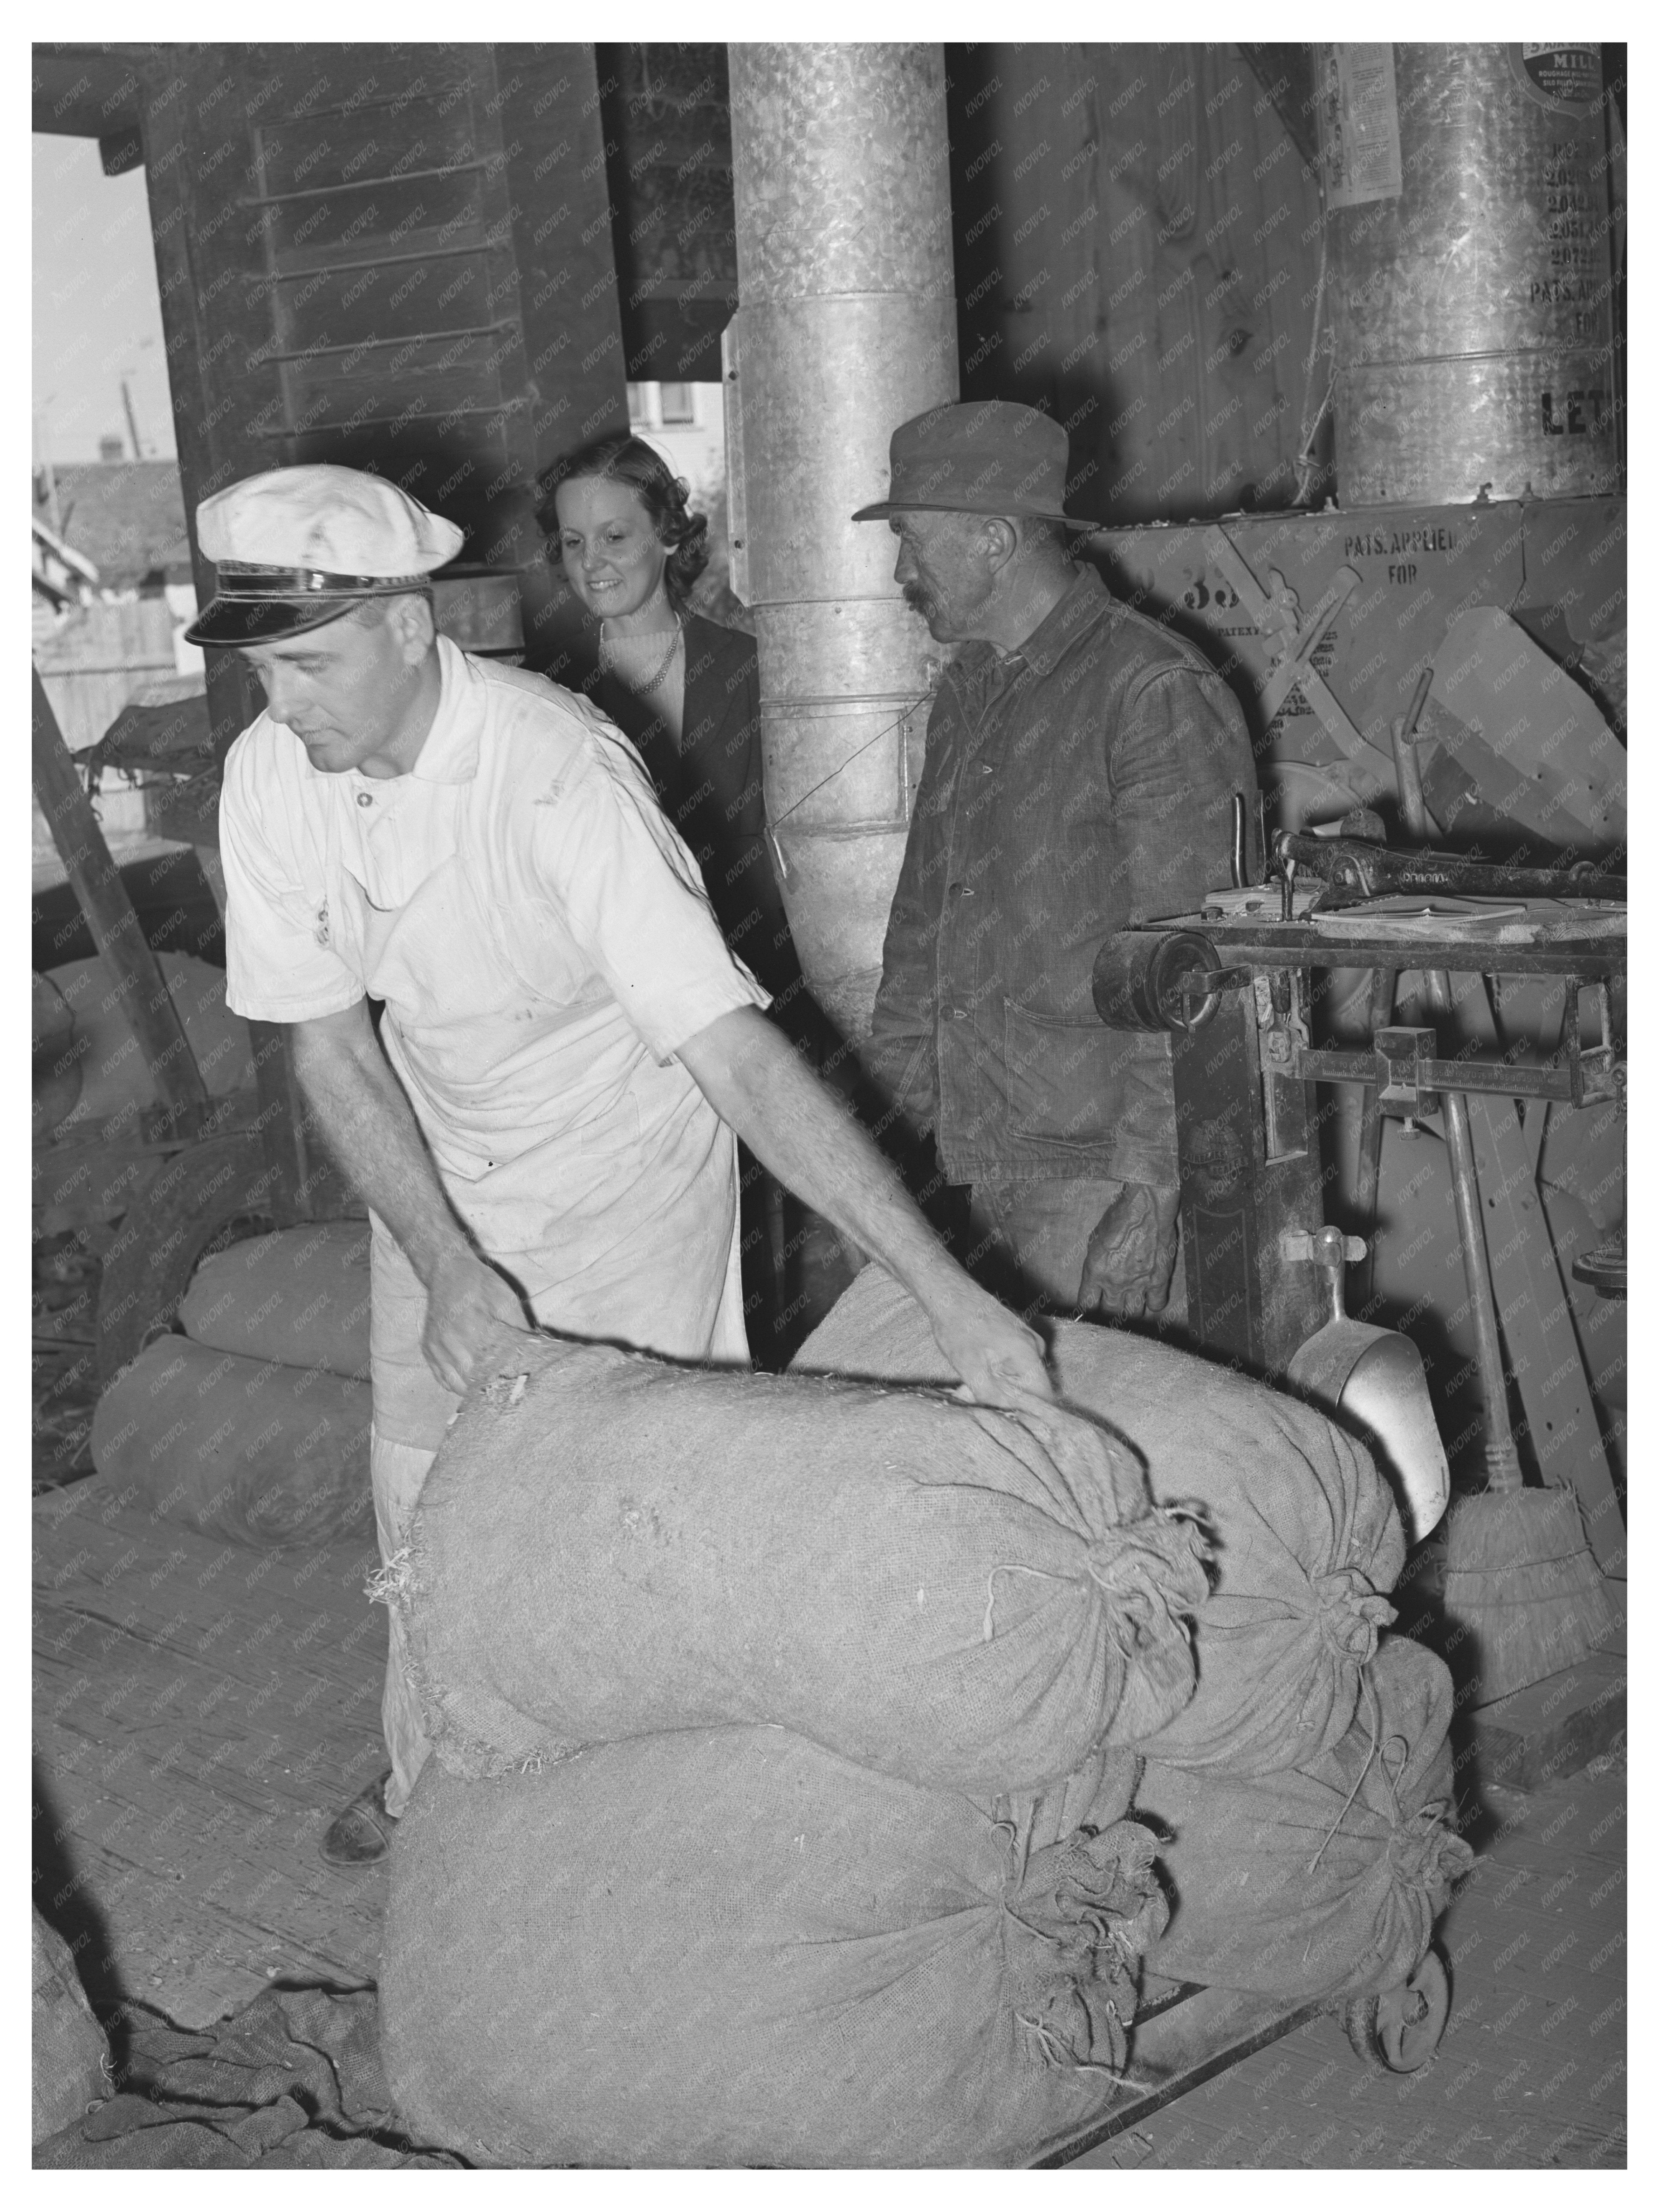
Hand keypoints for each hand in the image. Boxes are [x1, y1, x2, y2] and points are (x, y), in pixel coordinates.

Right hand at [420, 1248, 532, 1394]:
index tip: (515, 1386)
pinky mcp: (427, 1350)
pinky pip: (443, 1379)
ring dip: (471, 1390)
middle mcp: (448, 1343)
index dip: (501, 1382)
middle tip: (504, 1389)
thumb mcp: (506, 1300)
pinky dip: (457, 1384)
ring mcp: (435, 1348)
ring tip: (488, 1387)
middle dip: (488, 1388)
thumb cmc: (480, 1283)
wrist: (446, 1270)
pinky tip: (471, 1381)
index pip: (487, 1371)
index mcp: (470, 1330)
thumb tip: (537, 1351)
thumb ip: (519, 1328)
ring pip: (455, 1386)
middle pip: (471, 1383)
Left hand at [926, 1282, 1055, 1409]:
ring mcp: (1028, 1339)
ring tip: (978, 1378)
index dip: (1029, 1411)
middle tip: (983, 1395)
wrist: (950, 1294)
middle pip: (1033, 1386)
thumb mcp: (970, 1367)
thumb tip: (1009, 1414)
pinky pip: (1017, 1363)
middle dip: (1011, 1397)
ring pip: (1023, 1375)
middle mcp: (1035, 1346)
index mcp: (1029, 1353)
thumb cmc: (958, 1326)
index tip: (1010, 1417)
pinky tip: (981, 1366)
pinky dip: (1001, 1370)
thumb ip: (992, 1395)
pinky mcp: (1018, 1336)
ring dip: (1004, 1384)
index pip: (1044, 1396)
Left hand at [1079, 1183, 1180, 1318]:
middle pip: (1110, 1313)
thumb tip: (1096, 1278)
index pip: (1086, 1305)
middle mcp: (1115, 1282)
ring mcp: (1138, 1283)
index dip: (1088, 1310)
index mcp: (1095, 1272)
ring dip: (1130, 1311)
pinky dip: (1153, 1304)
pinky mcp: (1159, 1280)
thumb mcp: (1095, 1240)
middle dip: (1109, 1313)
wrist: (1146, 1207)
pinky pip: (1156, 1305)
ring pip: (1132, 1313)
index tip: (1091, 1309)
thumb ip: (1095, 1264)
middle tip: (1112, 1307)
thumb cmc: (1118, 1217)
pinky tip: (1151, 1298)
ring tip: (1131, 1305)